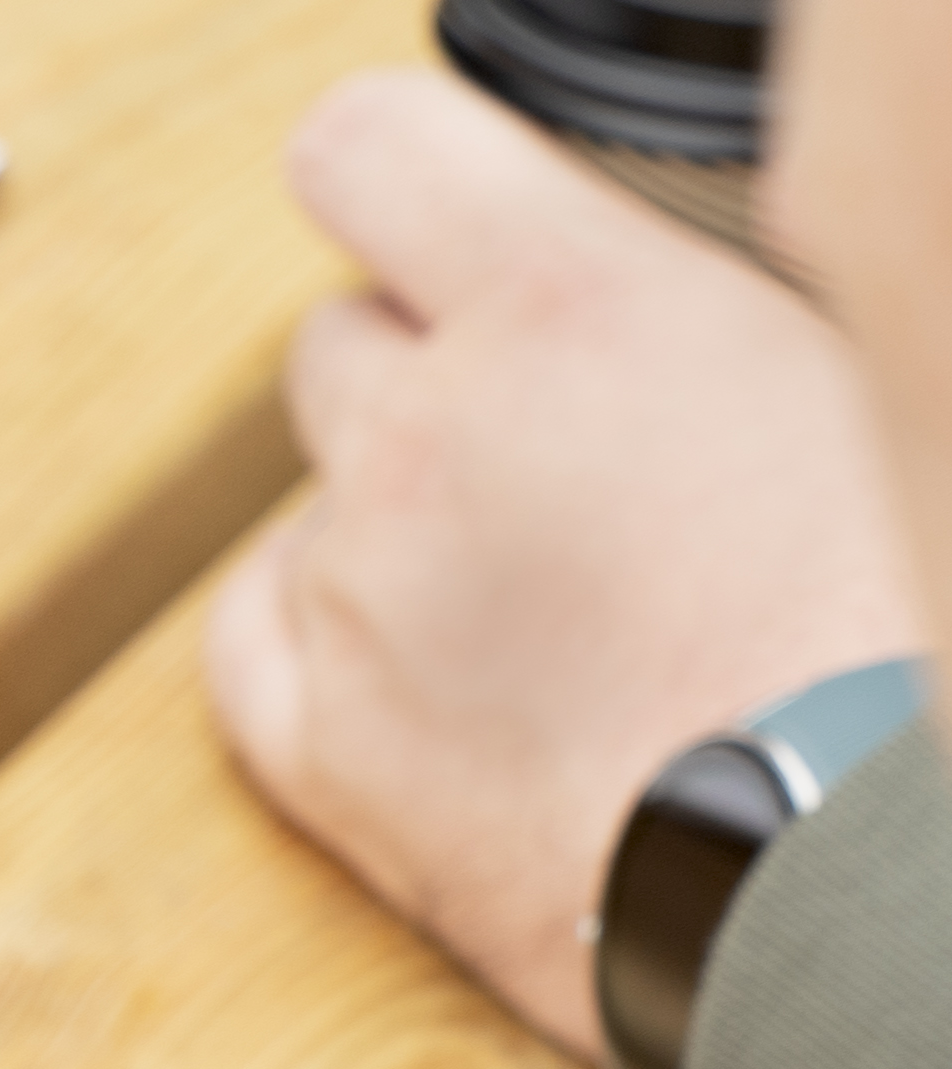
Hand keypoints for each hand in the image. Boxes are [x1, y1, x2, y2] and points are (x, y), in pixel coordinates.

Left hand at [205, 71, 921, 1059]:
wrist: (838, 863)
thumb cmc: (869, 620)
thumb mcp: (821, 374)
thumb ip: (658, 304)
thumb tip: (582, 289)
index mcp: (563, 311)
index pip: (368, 152)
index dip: (392, 179)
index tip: (419, 218)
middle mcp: (422, 439)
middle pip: (341, 342)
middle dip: (426, 377)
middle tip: (553, 460)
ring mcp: (351, 595)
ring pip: (314, 496)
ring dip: (394, 519)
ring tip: (545, 596)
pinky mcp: (310, 742)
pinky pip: (252, 630)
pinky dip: (319, 632)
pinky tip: (436, 662)